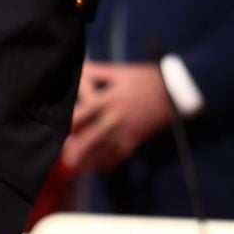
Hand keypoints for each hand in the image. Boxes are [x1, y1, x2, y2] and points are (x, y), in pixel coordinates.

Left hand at [60, 60, 175, 174]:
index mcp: (109, 99)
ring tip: (79, 167)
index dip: (70, 122)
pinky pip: (120, 155)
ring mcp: (126, 131)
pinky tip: (100, 167)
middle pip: (92, 137)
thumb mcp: (121, 72)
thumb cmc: (145, 78)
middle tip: (66, 158)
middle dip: (78, 150)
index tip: (59, 129)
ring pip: (104, 151)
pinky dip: (109, 162)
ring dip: (91, 160)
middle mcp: (115, 118)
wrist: (173, 91)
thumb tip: (80, 66)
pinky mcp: (136, 139)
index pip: (84, 113)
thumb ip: (98, 71)